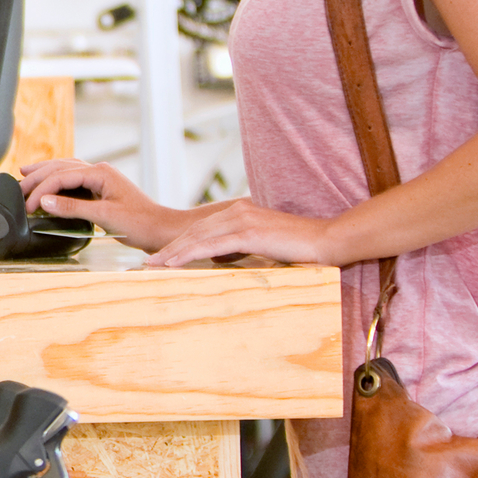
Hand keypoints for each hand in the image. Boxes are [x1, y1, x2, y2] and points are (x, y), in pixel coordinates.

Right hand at [15, 158, 176, 249]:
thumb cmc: (140, 223)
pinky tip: (50, 183)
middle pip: (61, 167)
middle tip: (17, 186)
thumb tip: (44, 202)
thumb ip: (73, 208)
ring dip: (45, 172)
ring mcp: (102, 178)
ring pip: (66, 169)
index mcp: (101, 173)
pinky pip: (74, 178)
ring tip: (26, 173)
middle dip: (37, 175)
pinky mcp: (102, 188)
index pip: (62, 176)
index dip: (41, 189)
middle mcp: (100, 171)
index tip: (27, 205)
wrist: (161, 229)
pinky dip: (57, 180)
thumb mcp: (104, 216)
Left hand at [134, 197, 340, 269]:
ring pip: (197, 238)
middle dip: (169, 248)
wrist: (329, 241)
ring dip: (172, 252)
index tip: (162, 256)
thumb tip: (218, 260)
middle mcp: (237, 212)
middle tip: (148, 263)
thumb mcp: (263, 248)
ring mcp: (242, 220)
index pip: (202, 229)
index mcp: (240, 213)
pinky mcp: (248, 233)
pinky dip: (188, 255)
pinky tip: (173, 264)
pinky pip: (210, 246)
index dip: (180, 243)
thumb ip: (240, 250)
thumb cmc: (301, 249)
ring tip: (153, 266)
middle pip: (194, 232)